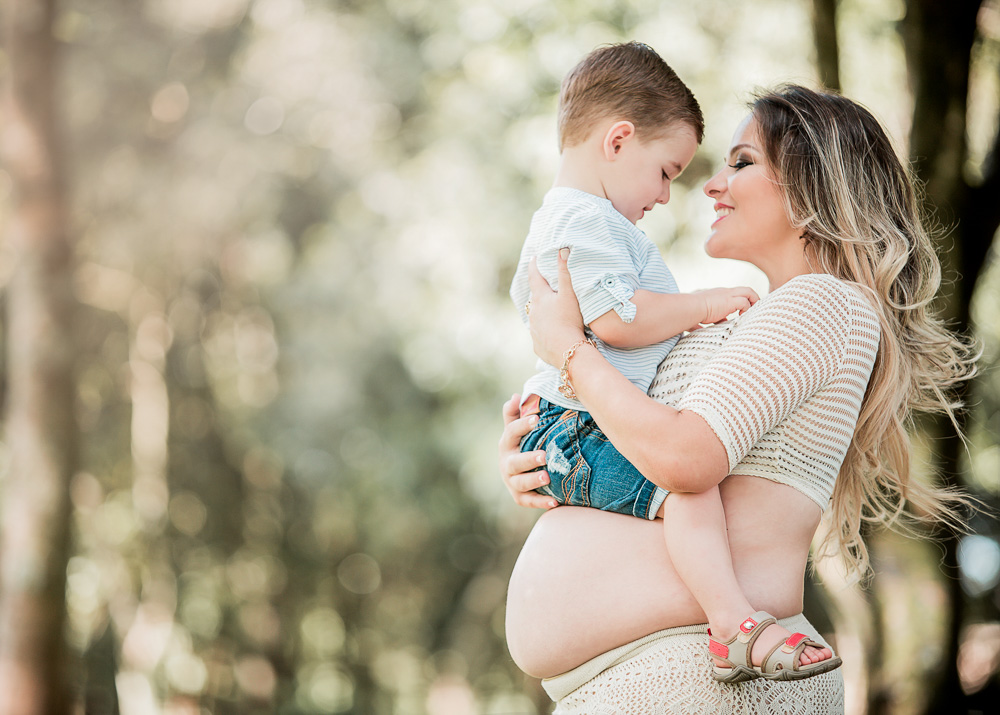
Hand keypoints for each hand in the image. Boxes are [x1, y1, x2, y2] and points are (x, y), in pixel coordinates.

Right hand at [498, 394, 558, 509]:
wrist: (520, 471)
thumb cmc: (522, 444)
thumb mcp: (517, 428)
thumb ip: (516, 413)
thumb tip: (514, 396)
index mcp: (506, 444)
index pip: (511, 432)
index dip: (522, 425)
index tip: (537, 419)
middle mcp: (507, 463)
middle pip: (514, 462)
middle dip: (528, 459)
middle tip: (544, 455)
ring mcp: (512, 482)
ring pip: (520, 483)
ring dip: (533, 481)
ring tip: (547, 477)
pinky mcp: (519, 497)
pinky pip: (529, 501)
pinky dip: (541, 502)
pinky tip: (556, 501)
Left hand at [527, 248, 586, 365]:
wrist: (567, 350)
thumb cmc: (569, 320)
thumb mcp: (569, 294)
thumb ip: (565, 272)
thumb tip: (562, 250)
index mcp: (540, 299)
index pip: (534, 277)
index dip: (534, 266)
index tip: (534, 258)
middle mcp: (533, 313)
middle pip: (535, 299)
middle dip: (539, 292)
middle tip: (544, 286)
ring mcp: (534, 330)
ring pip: (536, 317)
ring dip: (542, 313)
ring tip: (550, 311)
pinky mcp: (538, 345)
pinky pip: (540, 335)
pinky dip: (545, 331)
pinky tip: (552, 334)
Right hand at [690, 286, 758, 327]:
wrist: (689, 308)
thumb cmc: (688, 313)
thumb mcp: (695, 317)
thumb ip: (699, 322)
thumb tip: (700, 328)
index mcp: (713, 295)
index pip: (728, 296)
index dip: (734, 305)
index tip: (731, 317)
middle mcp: (722, 292)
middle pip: (742, 290)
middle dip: (750, 299)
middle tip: (751, 310)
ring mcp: (727, 295)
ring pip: (748, 291)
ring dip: (753, 302)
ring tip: (751, 312)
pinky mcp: (730, 301)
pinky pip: (746, 302)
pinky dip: (747, 308)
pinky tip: (742, 316)